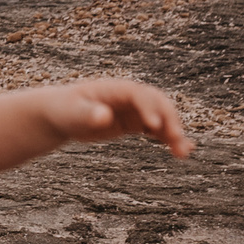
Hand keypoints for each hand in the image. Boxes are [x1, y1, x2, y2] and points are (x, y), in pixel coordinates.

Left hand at [42, 79, 194, 158]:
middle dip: (169, 119)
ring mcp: (134, 110)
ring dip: (174, 133)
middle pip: (157, 103)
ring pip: (161, 117)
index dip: (148, 107)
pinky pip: (157, 130)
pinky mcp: (135, 123)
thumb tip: (105, 116)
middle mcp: (129, 97)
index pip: (138, 94)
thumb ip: (88, 114)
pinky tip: (181, 152)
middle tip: (175, 140)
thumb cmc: (63, 110)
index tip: (153, 125)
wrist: (60, 114)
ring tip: (184, 153)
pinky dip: (169, 139)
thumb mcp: (72, 113)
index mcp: (115, 89)